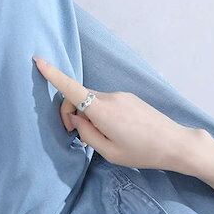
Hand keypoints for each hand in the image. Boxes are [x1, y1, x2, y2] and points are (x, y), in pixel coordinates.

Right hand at [33, 56, 199, 171]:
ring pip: (92, 100)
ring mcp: (121, 95)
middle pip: (78, 96)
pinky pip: (105, 102)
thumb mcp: (109, 152)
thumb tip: (76, 119)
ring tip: (101, 137)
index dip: (53, 74)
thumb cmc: (142, 152)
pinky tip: (113, 131)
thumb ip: (87, 134)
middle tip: (76, 136)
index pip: (71, 88)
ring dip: (87, 114)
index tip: (38, 61)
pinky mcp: (129, 97)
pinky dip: (99, 113)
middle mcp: (110, 97)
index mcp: (102, 111)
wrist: (175, 143)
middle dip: (70, 112)